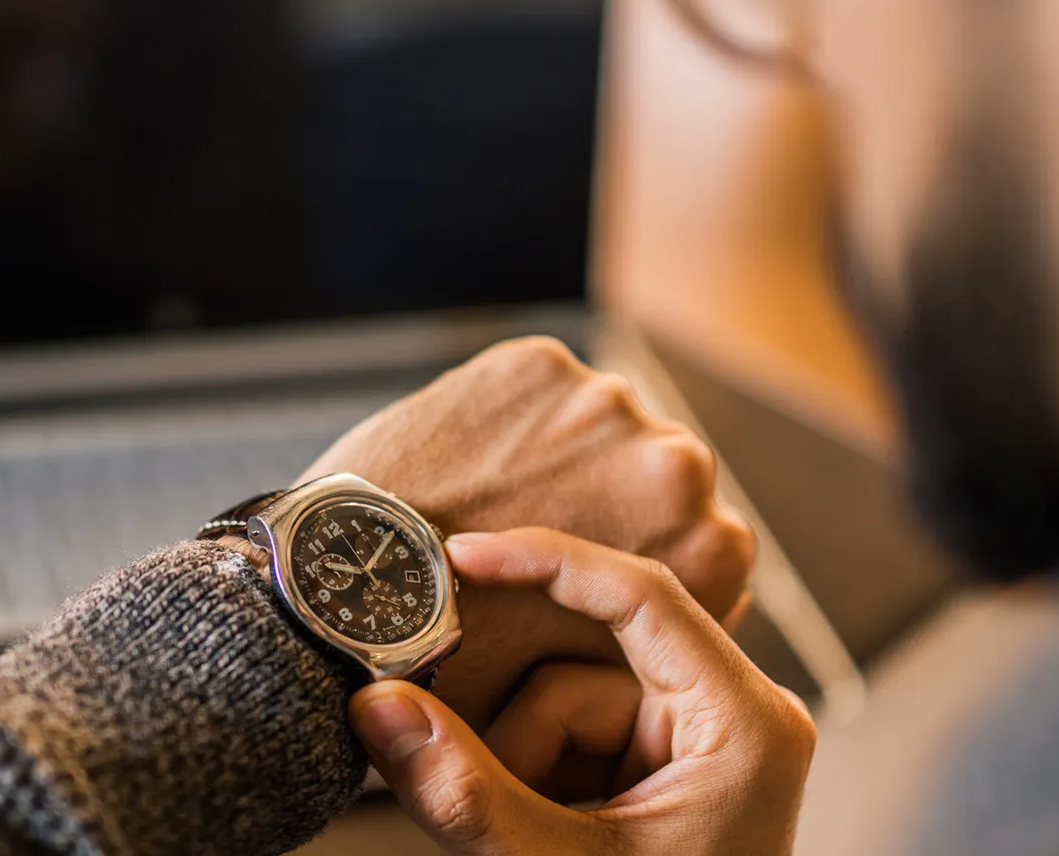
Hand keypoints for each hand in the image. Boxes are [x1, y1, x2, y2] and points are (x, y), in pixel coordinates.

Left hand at [299, 337, 754, 724]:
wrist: (346, 594)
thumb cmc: (463, 671)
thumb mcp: (585, 692)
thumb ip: (641, 655)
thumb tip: (651, 656)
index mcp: (712, 552)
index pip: (694, 552)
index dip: (636, 570)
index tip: (586, 589)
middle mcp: (677, 467)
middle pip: (651, 485)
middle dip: (605, 508)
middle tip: (533, 555)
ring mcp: (606, 404)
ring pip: (594, 433)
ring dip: (560, 460)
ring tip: (492, 513)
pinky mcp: (535, 365)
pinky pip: (533, 396)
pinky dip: (505, 424)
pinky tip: (467, 473)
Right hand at [349, 529, 814, 855]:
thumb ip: (466, 792)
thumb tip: (375, 708)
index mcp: (747, 724)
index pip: (640, 596)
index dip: (544, 564)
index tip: (463, 557)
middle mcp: (734, 717)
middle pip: (585, 665)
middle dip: (518, 732)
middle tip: (471, 778)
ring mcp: (696, 744)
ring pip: (562, 706)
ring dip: (522, 771)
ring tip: (530, 845)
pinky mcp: (660, 770)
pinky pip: (568, 741)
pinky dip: (534, 781)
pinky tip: (540, 838)